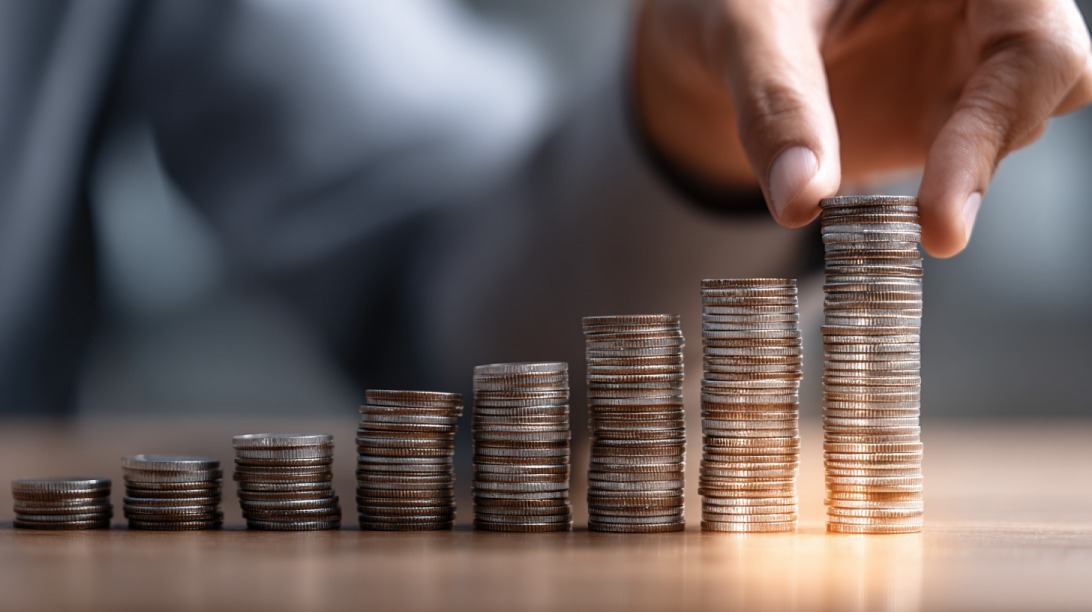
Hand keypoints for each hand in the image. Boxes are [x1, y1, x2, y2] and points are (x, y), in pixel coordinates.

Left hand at [635, 0, 1091, 256]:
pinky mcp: (938, 110)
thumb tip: (803, 199)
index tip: (944, 198)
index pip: (1028, 23)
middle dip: (994, 146)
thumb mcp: (740, 31)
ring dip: (962, 177)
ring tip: (898, 222)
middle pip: (1047, 69)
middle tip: (937, 225)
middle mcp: (969, 3)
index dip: (1003, 109)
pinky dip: (935, 197)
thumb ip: (774, 102)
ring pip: (1015, 119)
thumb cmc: (723, 0)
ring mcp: (958, 55)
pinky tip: (887, 224)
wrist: (704, 34)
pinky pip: (967, 159)